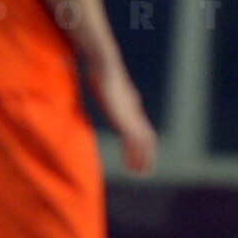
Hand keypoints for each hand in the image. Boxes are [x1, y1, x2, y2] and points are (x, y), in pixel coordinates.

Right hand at [87, 53, 156, 173]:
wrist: (105, 65)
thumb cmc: (99, 71)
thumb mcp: (102, 82)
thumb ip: (101, 86)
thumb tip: (91, 77)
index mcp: (130, 104)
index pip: (140, 126)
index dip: (140, 141)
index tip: (136, 152)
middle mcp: (134, 111)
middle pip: (147, 136)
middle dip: (147, 154)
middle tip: (144, 169)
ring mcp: (131, 116)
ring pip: (143, 142)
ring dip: (143, 158)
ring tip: (140, 172)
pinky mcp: (125, 120)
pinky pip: (133, 142)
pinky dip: (134, 155)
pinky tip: (130, 166)